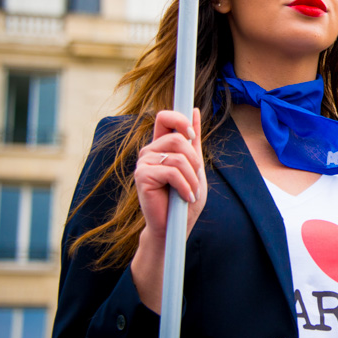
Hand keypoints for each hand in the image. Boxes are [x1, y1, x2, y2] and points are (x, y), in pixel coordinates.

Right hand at [131, 108, 206, 311]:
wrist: (176, 226)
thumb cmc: (185, 199)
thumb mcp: (195, 166)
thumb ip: (193, 141)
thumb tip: (195, 110)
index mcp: (162, 146)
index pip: (165, 118)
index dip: (179, 118)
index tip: (192, 135)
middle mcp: (150, 151)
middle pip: (178, 138)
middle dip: (195, 160)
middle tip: (195, 178)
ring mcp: (144, 163)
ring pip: (178, 156)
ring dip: (192, 177)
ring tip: (190, 192)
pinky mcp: (142, 176)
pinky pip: (172, 171)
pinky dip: (185, 186)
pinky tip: (186, 197)